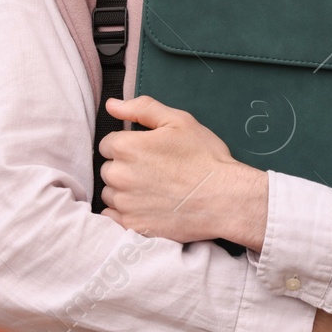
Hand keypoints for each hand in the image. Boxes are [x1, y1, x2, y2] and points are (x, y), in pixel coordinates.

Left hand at [99, 95, 268, 248]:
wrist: (224, 199)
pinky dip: (124, 212)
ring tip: (153, 190)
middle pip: (108, 169)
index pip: (108, 144)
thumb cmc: (204, 157)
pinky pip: (112, 217)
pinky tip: (146, 207)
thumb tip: (111, 105)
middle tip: (154, 171)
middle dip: (125, 167)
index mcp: (126, 147)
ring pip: (110, 193)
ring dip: (124, 191)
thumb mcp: (179, 121)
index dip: (128, 145)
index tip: (147, 152)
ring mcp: (124, 204)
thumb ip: (142, 108)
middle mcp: (118, 176)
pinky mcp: (132, 226)